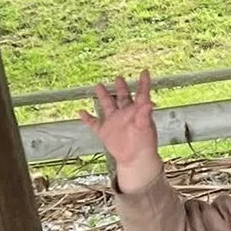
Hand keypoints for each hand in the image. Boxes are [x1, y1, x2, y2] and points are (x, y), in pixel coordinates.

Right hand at [80, 72, 162, 186]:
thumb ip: (145, 114)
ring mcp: (114, 122)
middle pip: (122, 97)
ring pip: (107, 105)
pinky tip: (81, 111)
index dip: (144, 83)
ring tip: (99, 86)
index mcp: (137, 111)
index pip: (141, 93)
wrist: (135, 159)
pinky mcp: (105, 131)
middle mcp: (125, 114)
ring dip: (103, 96)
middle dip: (121, 87)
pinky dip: (86, 118)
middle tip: (119, 77)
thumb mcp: (145, 126)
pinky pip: (93, 123)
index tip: (145, 72)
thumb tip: (149, 101)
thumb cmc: (144, 144)